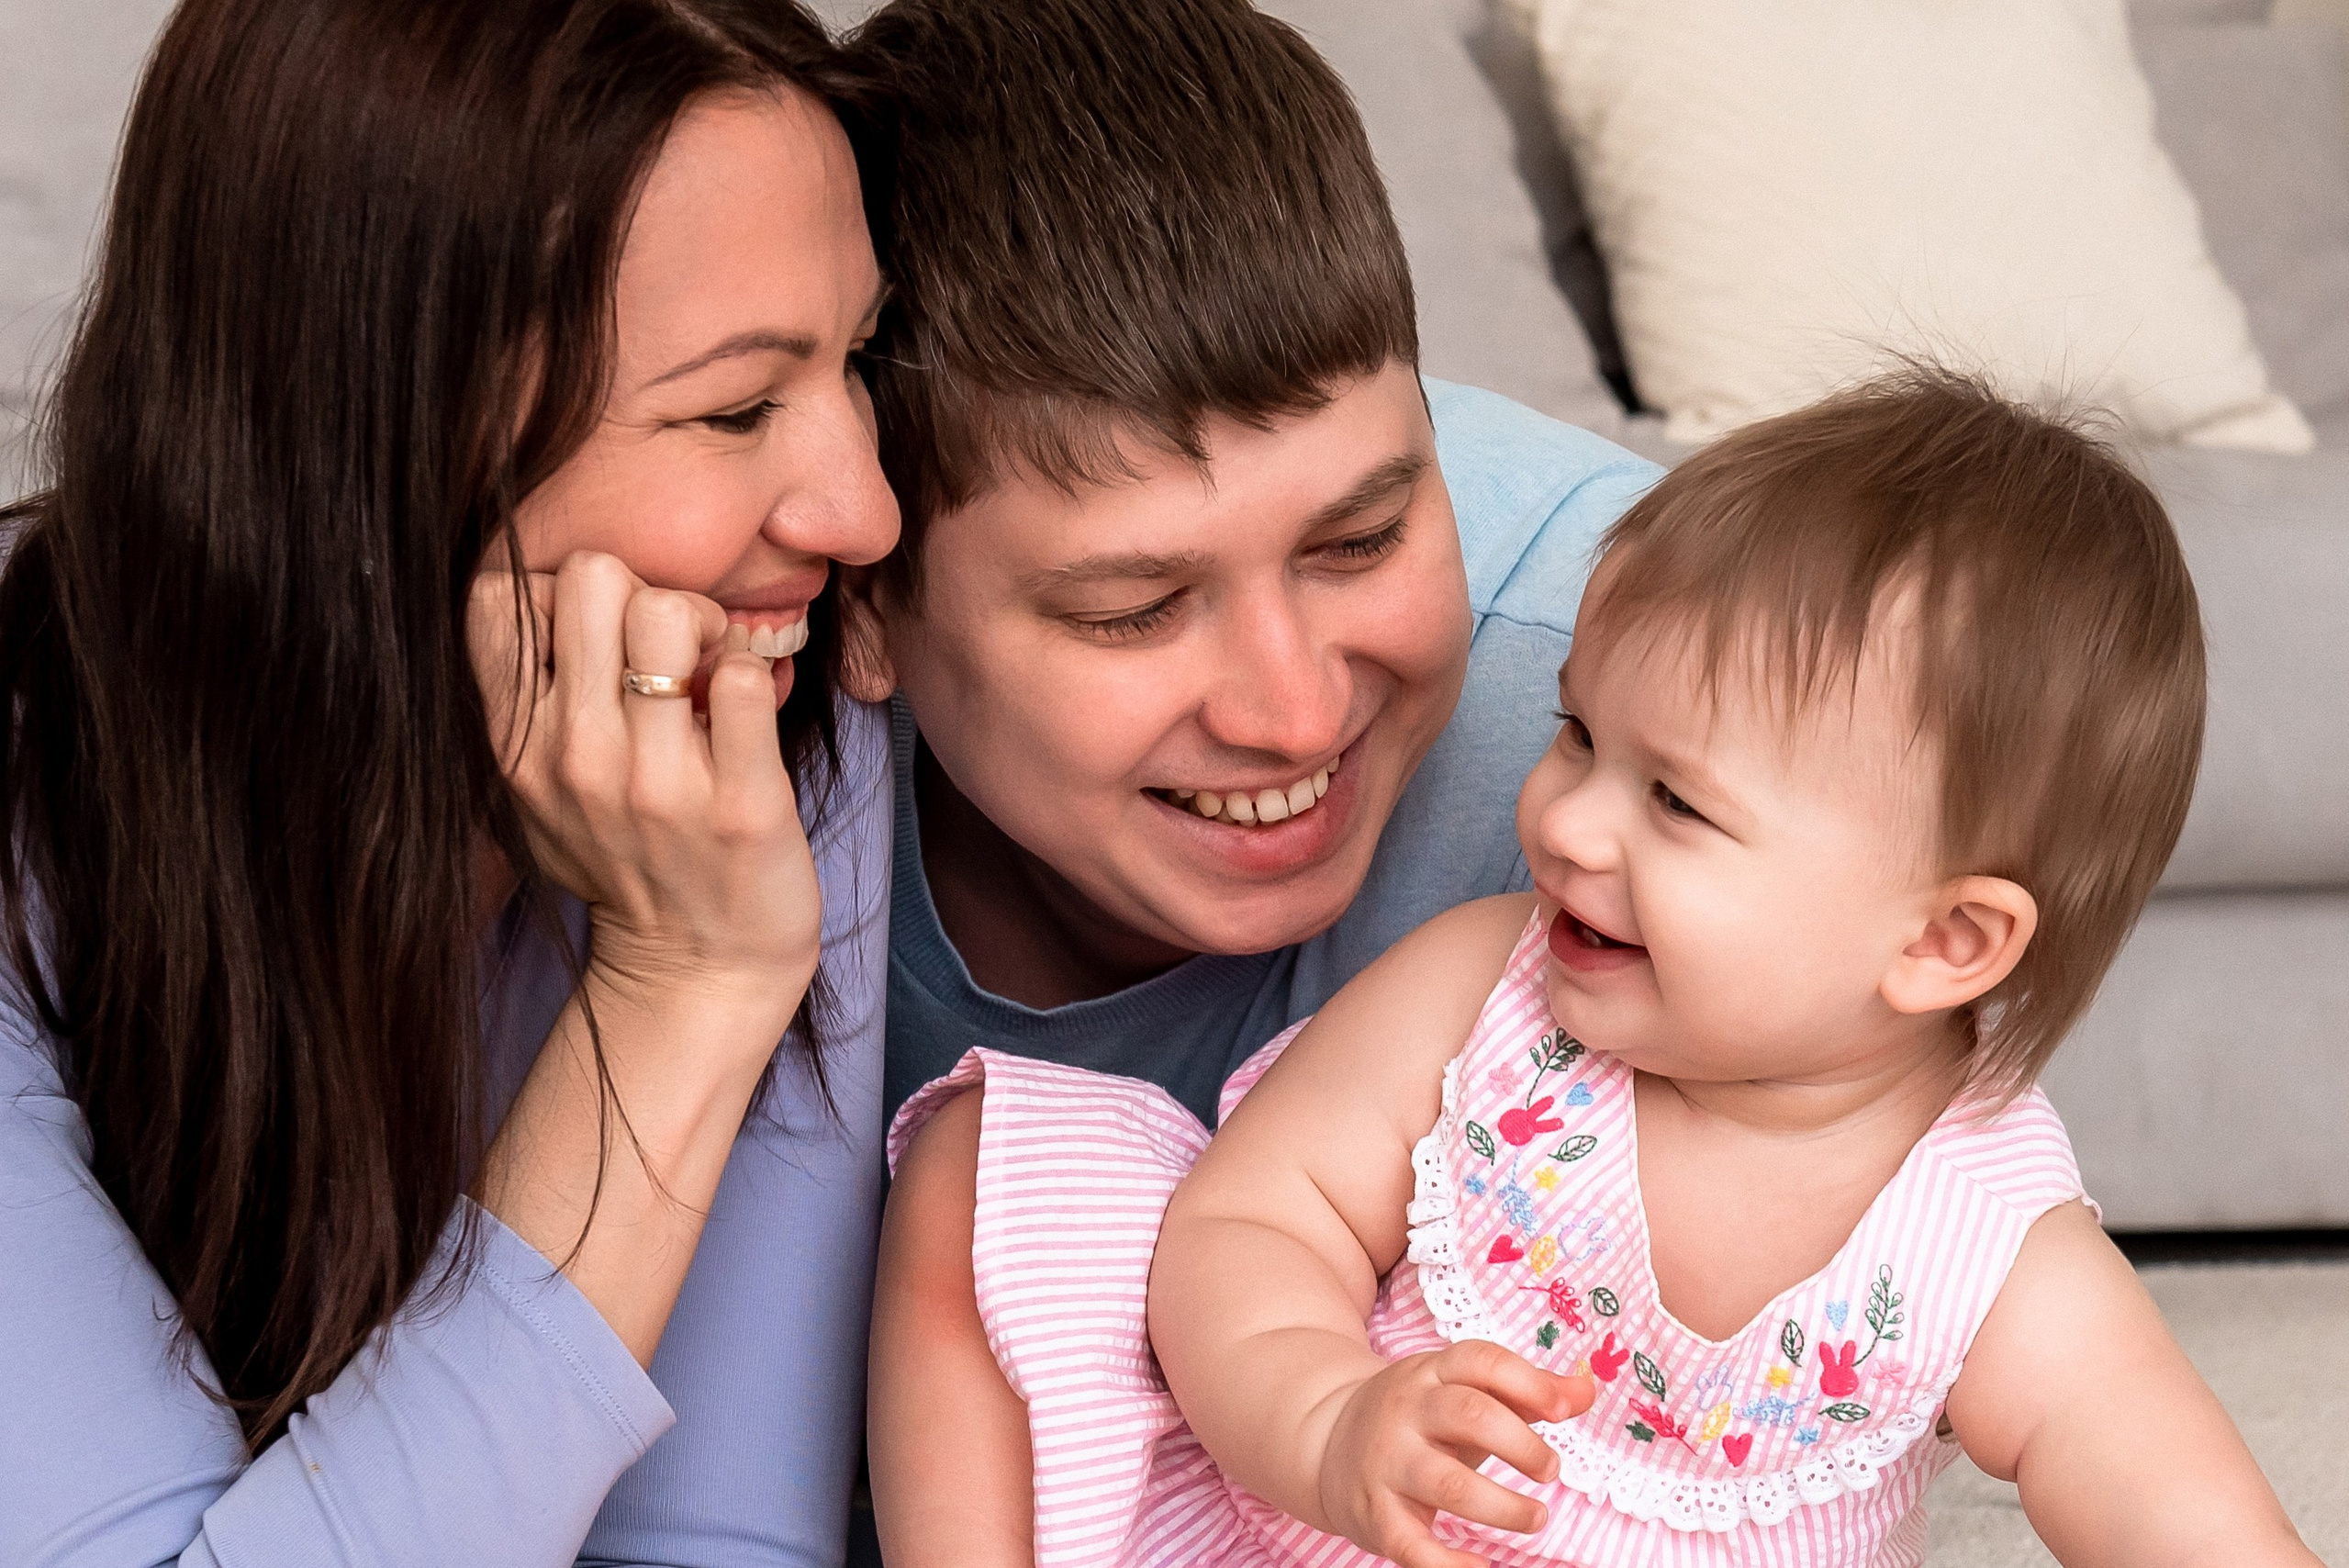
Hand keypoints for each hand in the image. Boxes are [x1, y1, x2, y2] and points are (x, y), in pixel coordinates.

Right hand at [469, 551, 819, 1050]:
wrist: (698, 974)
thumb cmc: (627, 861)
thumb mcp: (539, 790)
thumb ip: (532, 698)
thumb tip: (551, 592)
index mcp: (515, 747)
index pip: (498, 595)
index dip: (558, 587)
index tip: (600, 638)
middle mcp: (573, 759)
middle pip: (594, 574)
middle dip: (646, 589)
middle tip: (676, 648)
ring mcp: (655, 783)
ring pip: (670, 610)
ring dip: (710, 628)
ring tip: (713, 678)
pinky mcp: (739, 804)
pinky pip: (745, 678)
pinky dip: (756, 677)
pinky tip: (746, 719)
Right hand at [1314, 1341, 1593, 1567]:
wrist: (1325, 1443)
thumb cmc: (1420, 1420)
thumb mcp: (1464, 1392)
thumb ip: (1527, 1392)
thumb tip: (1586, 1389)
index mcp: (1432, 1373)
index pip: (1481, 1361)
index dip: (1529, 1382)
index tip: (1565, 1411)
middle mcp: (1407, 1412)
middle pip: (1470, 1415)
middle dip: (1522, 1445)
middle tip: (1552, 1471)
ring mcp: (1387, 1463)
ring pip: (1448, 1483)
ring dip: (1503, 1507)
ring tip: (1536, 1517)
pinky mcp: (1375, 1514)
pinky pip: (1412, 1545)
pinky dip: (1450, 1565)